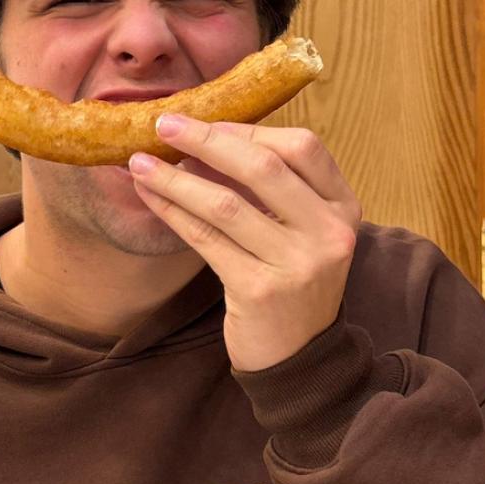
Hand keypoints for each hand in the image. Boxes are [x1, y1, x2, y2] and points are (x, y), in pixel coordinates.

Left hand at [128, 115, 360, 371]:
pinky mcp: (260, 292)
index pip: (303, 147)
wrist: (298, 360)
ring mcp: (298, 264)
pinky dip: (173, 212)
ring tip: (140, 163)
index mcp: (343, 208)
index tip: (206, 123)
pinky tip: (150, 196)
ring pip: (226, 204)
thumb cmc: (291, 285)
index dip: (250, 130)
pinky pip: (206, 239)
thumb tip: (204, 138)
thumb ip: (273, 190)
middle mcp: (329, 233)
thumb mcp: (301, 233)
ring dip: (175, 178)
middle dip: (206, 141)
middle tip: (163, 125)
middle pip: (263, 168)